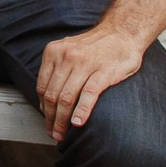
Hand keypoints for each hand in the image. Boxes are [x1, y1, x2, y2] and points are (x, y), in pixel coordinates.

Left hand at [35, 25, 145, 141]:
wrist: (123, 32)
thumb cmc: (95, 48)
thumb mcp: (68, 51)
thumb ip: (57, 71)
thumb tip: (46, 103)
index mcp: (54, 52)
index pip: (42, 86)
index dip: (43, 108)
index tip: (47, 121)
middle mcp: (66, 57)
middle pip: (52, 95)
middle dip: (51, 118)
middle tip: (54, 133)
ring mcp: (85, 64)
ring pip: (66, 98)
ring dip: (62, 120)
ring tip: (62, 134)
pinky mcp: (103, 72)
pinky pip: (88, 95)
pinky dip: (82, 111)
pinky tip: (78, 123)